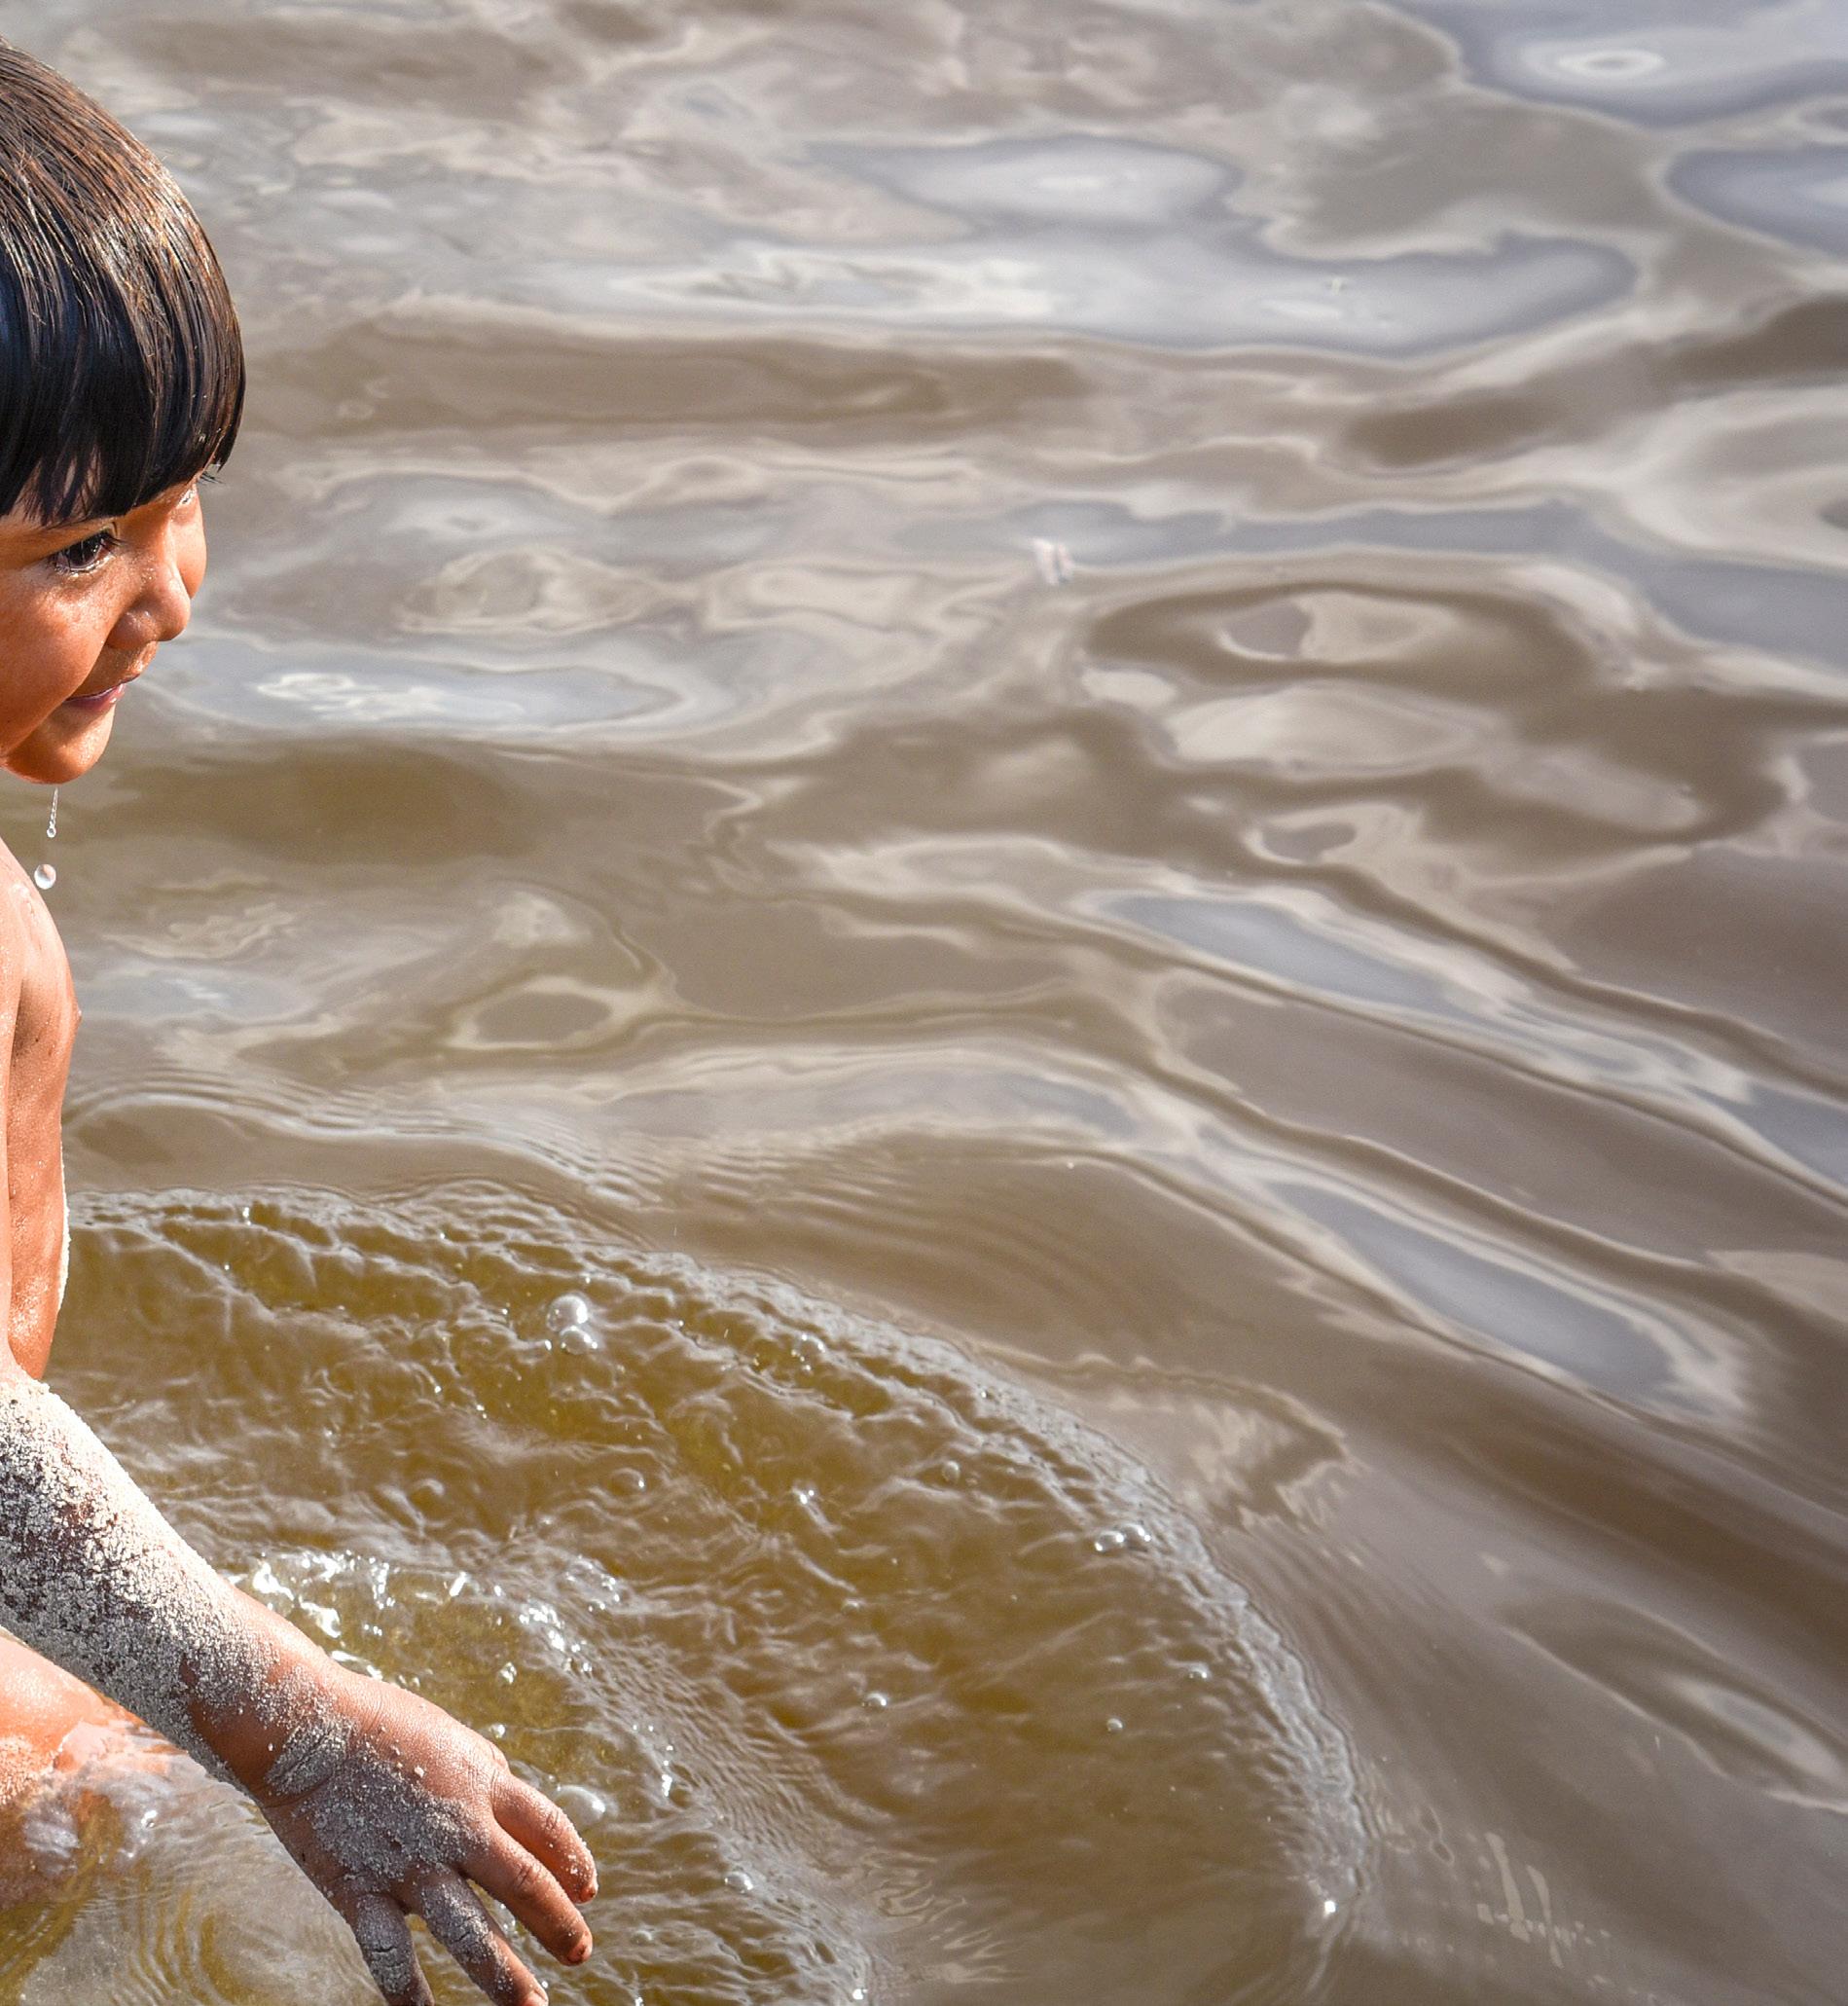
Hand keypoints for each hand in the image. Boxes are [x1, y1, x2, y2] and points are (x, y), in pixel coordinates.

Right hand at [247, 1666, 596, 2005]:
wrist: (305, 1726)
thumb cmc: (379, 1724)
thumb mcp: (450, 1738)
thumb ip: (484, 1777)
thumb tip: (510, 1810)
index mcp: (482, 1782)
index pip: (547, 1828)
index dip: (573, 1861)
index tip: (587, 1890)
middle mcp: (457, 1825)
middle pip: (524, 1883)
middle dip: (558, 1924)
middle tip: (581, 1953)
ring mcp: (410, 1863)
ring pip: (470, 1932)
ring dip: (505, 1975)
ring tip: (534, 2004)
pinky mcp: (361, 1890)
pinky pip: (391, 1956)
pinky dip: (409, 1995)